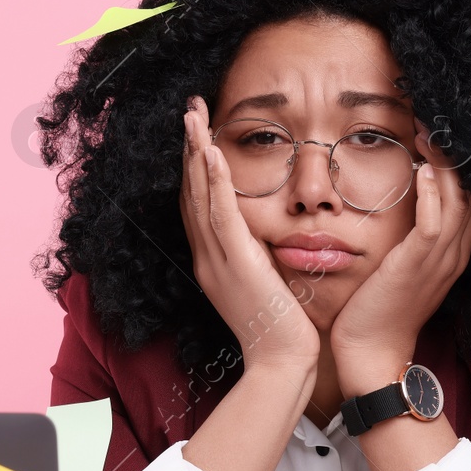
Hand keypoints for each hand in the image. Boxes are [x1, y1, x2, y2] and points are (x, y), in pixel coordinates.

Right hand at [179, 96, 320, 373]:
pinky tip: (211, 151)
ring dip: (195, 151)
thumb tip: (264, 235)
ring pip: (200, 195)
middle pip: (191, 191)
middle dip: (189, 147)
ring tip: (192, 114)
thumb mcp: (264, 285)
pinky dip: (215, 180)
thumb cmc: (281, 330)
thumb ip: (257, 258)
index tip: (196, 132)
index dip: (194, 165)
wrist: (281, 363)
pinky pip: (221, 214)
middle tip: (188, 107)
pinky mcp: (237, 263)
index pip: (198, 204)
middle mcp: (208, 257)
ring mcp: (218, 259)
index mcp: (213, 261)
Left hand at [331, 117, 470, 392]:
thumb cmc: (377, 309)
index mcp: (452, 252)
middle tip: (437, 119)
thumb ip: (409, 237)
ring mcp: (439, 261)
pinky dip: (433, 195)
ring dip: (445, 164)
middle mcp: (453, 253)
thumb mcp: (401, 267)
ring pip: (457, 202)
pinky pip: (434, 225)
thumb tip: (403, 199)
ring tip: (429, 132)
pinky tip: (425, 170)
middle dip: (458, 154)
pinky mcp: (417, 267)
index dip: (465, 164)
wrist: (371, 352)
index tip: (446, 132)